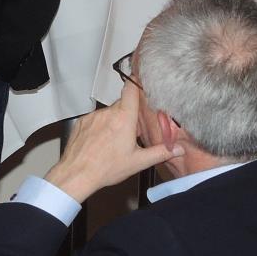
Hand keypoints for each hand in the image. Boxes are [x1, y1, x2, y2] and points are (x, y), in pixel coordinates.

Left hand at [42, 81, 182, 202]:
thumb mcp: (138, 162)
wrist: (77, 173)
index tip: (142, 82)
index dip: (137, 83)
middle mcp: (107, 113)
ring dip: (114, 122)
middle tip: (132, 132)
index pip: (131, 89)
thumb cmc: (106, 168)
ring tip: (114, 142)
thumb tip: (178, 149)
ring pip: (109, 113)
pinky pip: (95, 119)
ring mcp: (93, 116)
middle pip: (122, 104)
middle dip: (129, 115)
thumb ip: (160, 152)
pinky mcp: (82, 122)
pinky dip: (100, 127)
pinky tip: (101, 142)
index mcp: (123, 118)